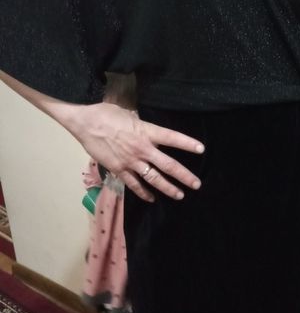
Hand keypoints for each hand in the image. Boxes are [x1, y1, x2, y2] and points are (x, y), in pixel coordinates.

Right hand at [70, 102, 205, 202]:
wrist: (84, 123)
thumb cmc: (106, 113)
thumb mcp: (129, 114)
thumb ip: (142, 125)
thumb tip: (146, 128)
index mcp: (147, 132)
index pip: (172, 138)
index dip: (187, 144)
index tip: (201, 149)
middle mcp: (142, 149)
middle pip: (168, 165)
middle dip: (184, 176)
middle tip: (197, 184)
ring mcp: (131, 162)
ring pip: (154, 178)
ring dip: (168, 188)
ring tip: (180, 195)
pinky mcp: (118, 170)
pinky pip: (134, 184)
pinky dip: (143, 193)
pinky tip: (151, 199)